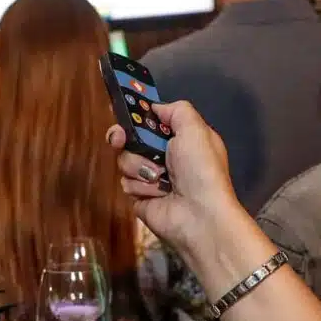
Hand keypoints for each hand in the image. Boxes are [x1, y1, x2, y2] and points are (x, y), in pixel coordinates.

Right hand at [106, 101, 245, 270]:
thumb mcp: (196, 130)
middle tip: (120, 139)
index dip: (137, 117)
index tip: (125, 114)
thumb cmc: (200, 168)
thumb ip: (177, 110)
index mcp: (181, 139)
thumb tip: (155, 106)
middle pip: (131, 139)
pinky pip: (126, 183)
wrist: (199, 214)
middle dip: (124, 137)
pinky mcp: (140, 197)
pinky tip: (158, 193)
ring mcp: (151, 177)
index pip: (150, 122)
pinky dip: (140, 186)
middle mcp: (165, 157)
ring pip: (125, 160)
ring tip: (159, 177)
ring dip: (139, 166)